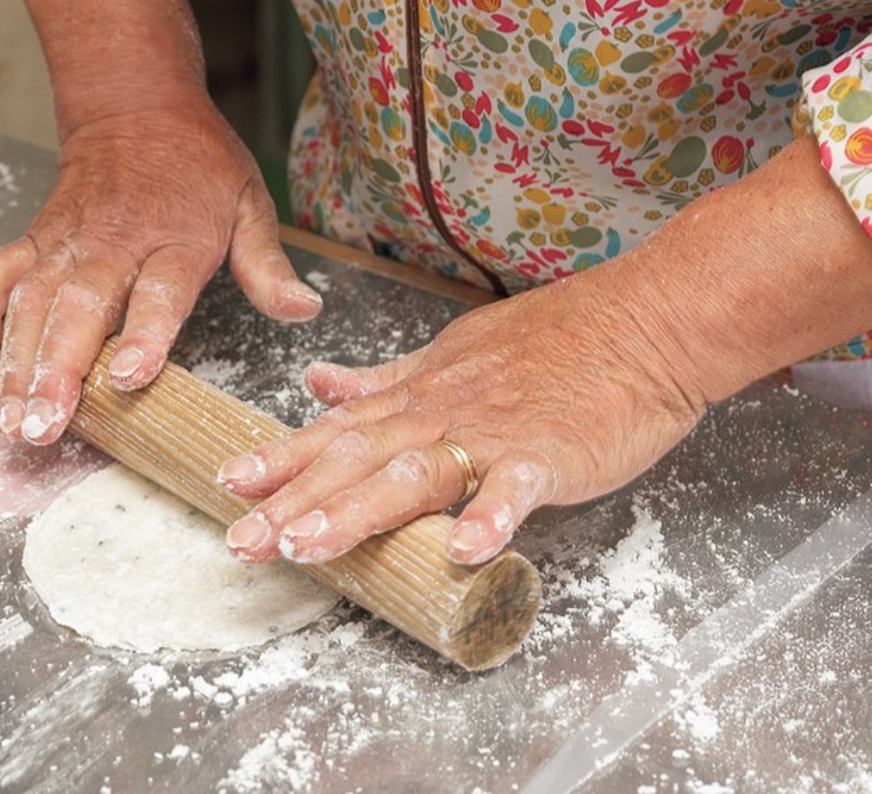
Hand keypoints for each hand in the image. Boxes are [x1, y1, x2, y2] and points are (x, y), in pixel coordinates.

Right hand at [0, 102, 321, 443]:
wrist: (136, 104)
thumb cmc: (199, 165)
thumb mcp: (250, 205)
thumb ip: (268, 267)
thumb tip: (305, 312)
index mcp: (177, 238)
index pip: (161, 291)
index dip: (145, 334)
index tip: (127, 377)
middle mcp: (115, 240)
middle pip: (82, 305)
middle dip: (58, 368)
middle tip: (44, 425)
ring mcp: (69, 240)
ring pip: (33, 300)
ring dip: (17, 361)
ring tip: (12, 418)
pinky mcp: (36, 238)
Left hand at [216, 270, 703, 565]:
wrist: (643, 321)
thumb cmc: (553, 340)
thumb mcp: (453, 351)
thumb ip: (384, 377)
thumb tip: (319, 381)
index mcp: (420, 394)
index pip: (336, 430)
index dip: (281, 458)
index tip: (229, 484)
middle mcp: (442, 412)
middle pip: (355, 458)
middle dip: (292, 501)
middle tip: (240, 542)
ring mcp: (495, 432)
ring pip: (414, 473)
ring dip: (357, 511)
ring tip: (307, 546)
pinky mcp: (550, 453)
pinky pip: (516, 488)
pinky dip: (490, 516)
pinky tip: (463, 551)